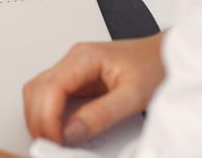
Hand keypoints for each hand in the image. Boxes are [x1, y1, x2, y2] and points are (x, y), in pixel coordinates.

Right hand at [23, 34, 164, 144]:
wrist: (164, 55)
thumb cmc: (154, 66)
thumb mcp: (134, 95)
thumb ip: (102, 114)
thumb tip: (72, 132)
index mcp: (85, 57)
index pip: (49, 87)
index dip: (46, 118)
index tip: (54, 141)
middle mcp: (73, 59)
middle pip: (36, 89)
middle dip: (38, 121)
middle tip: (49, 145)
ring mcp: (72, 67)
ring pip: (37, 91)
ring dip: (39, 117)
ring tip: (52, 140)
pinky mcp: (75, 78)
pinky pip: (48, 94)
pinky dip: (46, 114)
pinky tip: (57, 129)